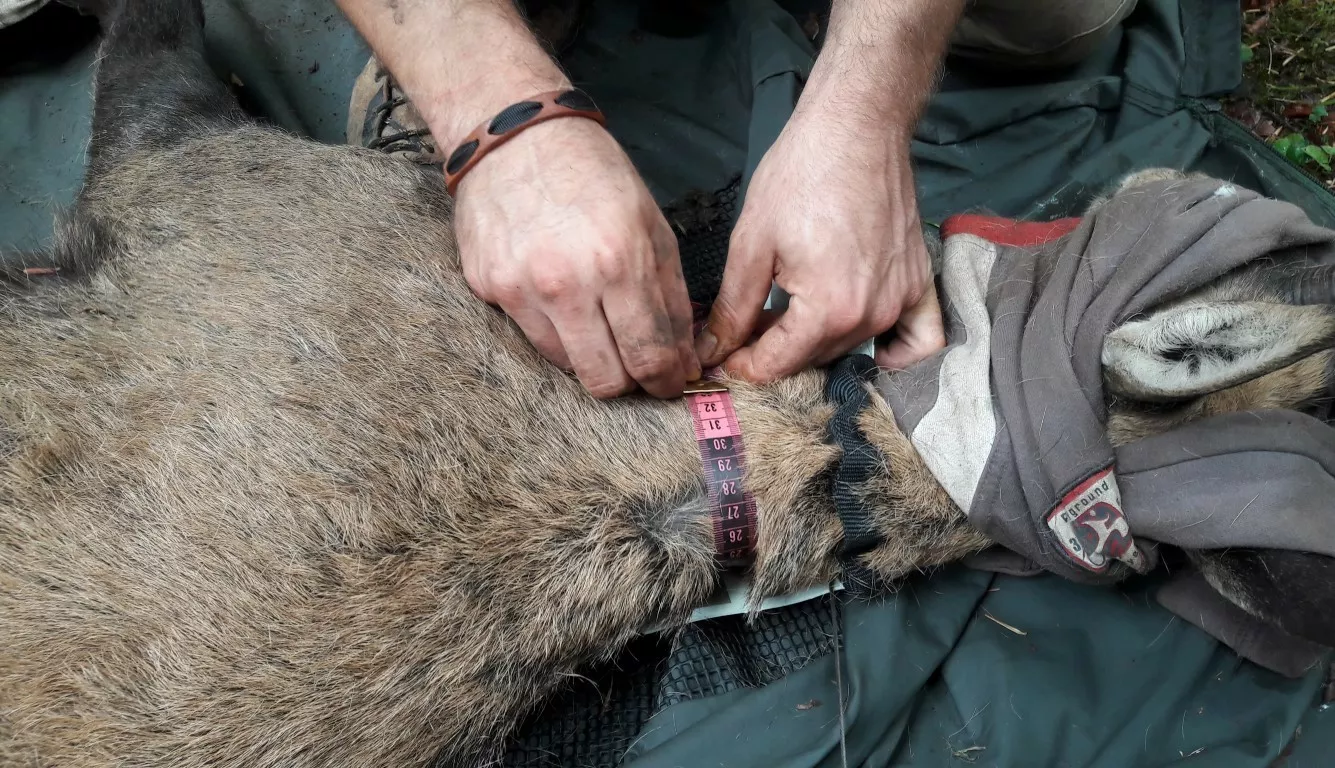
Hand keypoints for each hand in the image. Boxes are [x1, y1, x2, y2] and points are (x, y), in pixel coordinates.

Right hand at [453, 117, 700, 398]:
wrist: (513, 132)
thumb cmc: (592, 174)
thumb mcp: (651, 224)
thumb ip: (669, 295)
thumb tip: (682, 357)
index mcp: (619, 262)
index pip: (649, 355)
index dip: (667, 380)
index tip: (671, 381)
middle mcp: (567, 284)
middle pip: (606, 379)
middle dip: (630, 382)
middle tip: (637, 367)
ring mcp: (521, 289)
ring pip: (567, 366)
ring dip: (591, 356)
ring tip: (598, 324)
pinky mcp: (489, 288)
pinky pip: (531, 337)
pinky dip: (555, 331)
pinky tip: (561, 298)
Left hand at [695, 99, 944, 381]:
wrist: (857, 127)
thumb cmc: (802, 175)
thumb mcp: (752, 243)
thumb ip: (734, 307)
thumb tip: (712, 350)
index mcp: (828, 310)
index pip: (778, 364)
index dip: (742, 365)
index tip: (722, 355)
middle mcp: (872, 316)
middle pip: (814, 360)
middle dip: (776, 350)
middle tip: (748, 324)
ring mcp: (903, 301)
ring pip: (852, 348)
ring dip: (817, 343)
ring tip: (787, 312)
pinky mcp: (921, 284)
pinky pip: (918, 340)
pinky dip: (895, 353)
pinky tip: (864, 342)